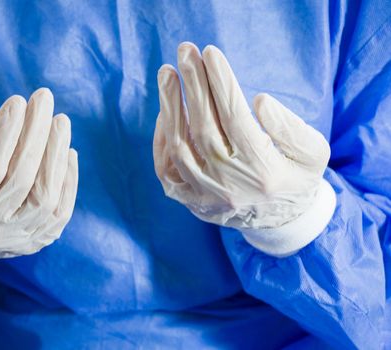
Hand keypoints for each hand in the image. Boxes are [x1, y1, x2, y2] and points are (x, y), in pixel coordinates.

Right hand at [0, 88, 77, 270]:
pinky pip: (61, 211)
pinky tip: (67, 150)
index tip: (16, 101)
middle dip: (36, 134)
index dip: (4, 134)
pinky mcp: (38, 241)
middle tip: (43, 98)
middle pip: (21, 180)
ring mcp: (16, 239)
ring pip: (46, 197)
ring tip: (60, 121)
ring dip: (56, 154)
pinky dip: (68, 179)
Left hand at [153, 43, 334, 254]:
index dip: (221, 84)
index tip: (211, 53)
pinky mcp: (190, 201)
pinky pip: (166, 168)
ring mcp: (206, 196)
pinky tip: (165, 111)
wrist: (279, 222)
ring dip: (171, 107)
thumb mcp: (313, 153)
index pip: (236, 120)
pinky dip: (162, 138)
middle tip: (185, 52)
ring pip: (179, 148)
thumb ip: (291, 128)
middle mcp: (230, 186)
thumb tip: (259, 101)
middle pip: (203, 129)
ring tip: (167, 73)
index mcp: (264, 172)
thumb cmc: (296, 178)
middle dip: (193, 86)